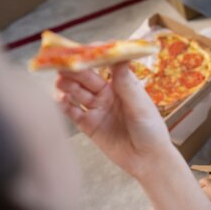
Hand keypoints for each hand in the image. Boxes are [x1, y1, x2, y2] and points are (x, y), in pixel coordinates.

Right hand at [55, 63, 173, 180]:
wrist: (148, 160)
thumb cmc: (151, 130)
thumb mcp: (141, 106)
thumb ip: (126, 85)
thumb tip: (120, 58)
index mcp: (123, 84)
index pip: (106, 63)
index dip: (94, 54)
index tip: (84, 48)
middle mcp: (107, 94)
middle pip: (86, 77)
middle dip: (74, 69)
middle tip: (62, 63)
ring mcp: (97, 109)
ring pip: (76, 92)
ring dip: (66, 85)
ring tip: (60, 81)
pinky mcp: (88, 125)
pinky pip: (71, 112)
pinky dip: (63, 105)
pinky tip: (59, 100)